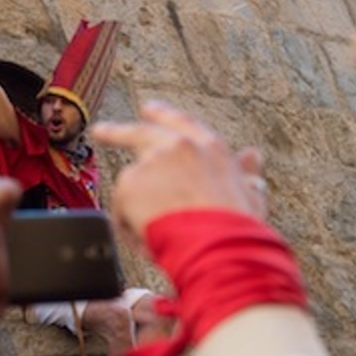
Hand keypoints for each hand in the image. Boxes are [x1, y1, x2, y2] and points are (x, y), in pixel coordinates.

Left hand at [90, 100, 265, 239]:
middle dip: (117, 131)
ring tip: (157, 240)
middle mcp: (178, 146)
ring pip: (132, 187)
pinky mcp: (129, 185)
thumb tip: (253, 155)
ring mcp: (151, 163)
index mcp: (210, 147)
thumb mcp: (249, 194)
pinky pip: (122, 212)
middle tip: (101, 130)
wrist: (219, 246)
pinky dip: (130, 230)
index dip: (163, 115)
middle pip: (140, 132)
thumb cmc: (237, 228)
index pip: (180, 122)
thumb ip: (246, 172)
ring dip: (136, 212)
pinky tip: (148, 244)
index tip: (149, 109)